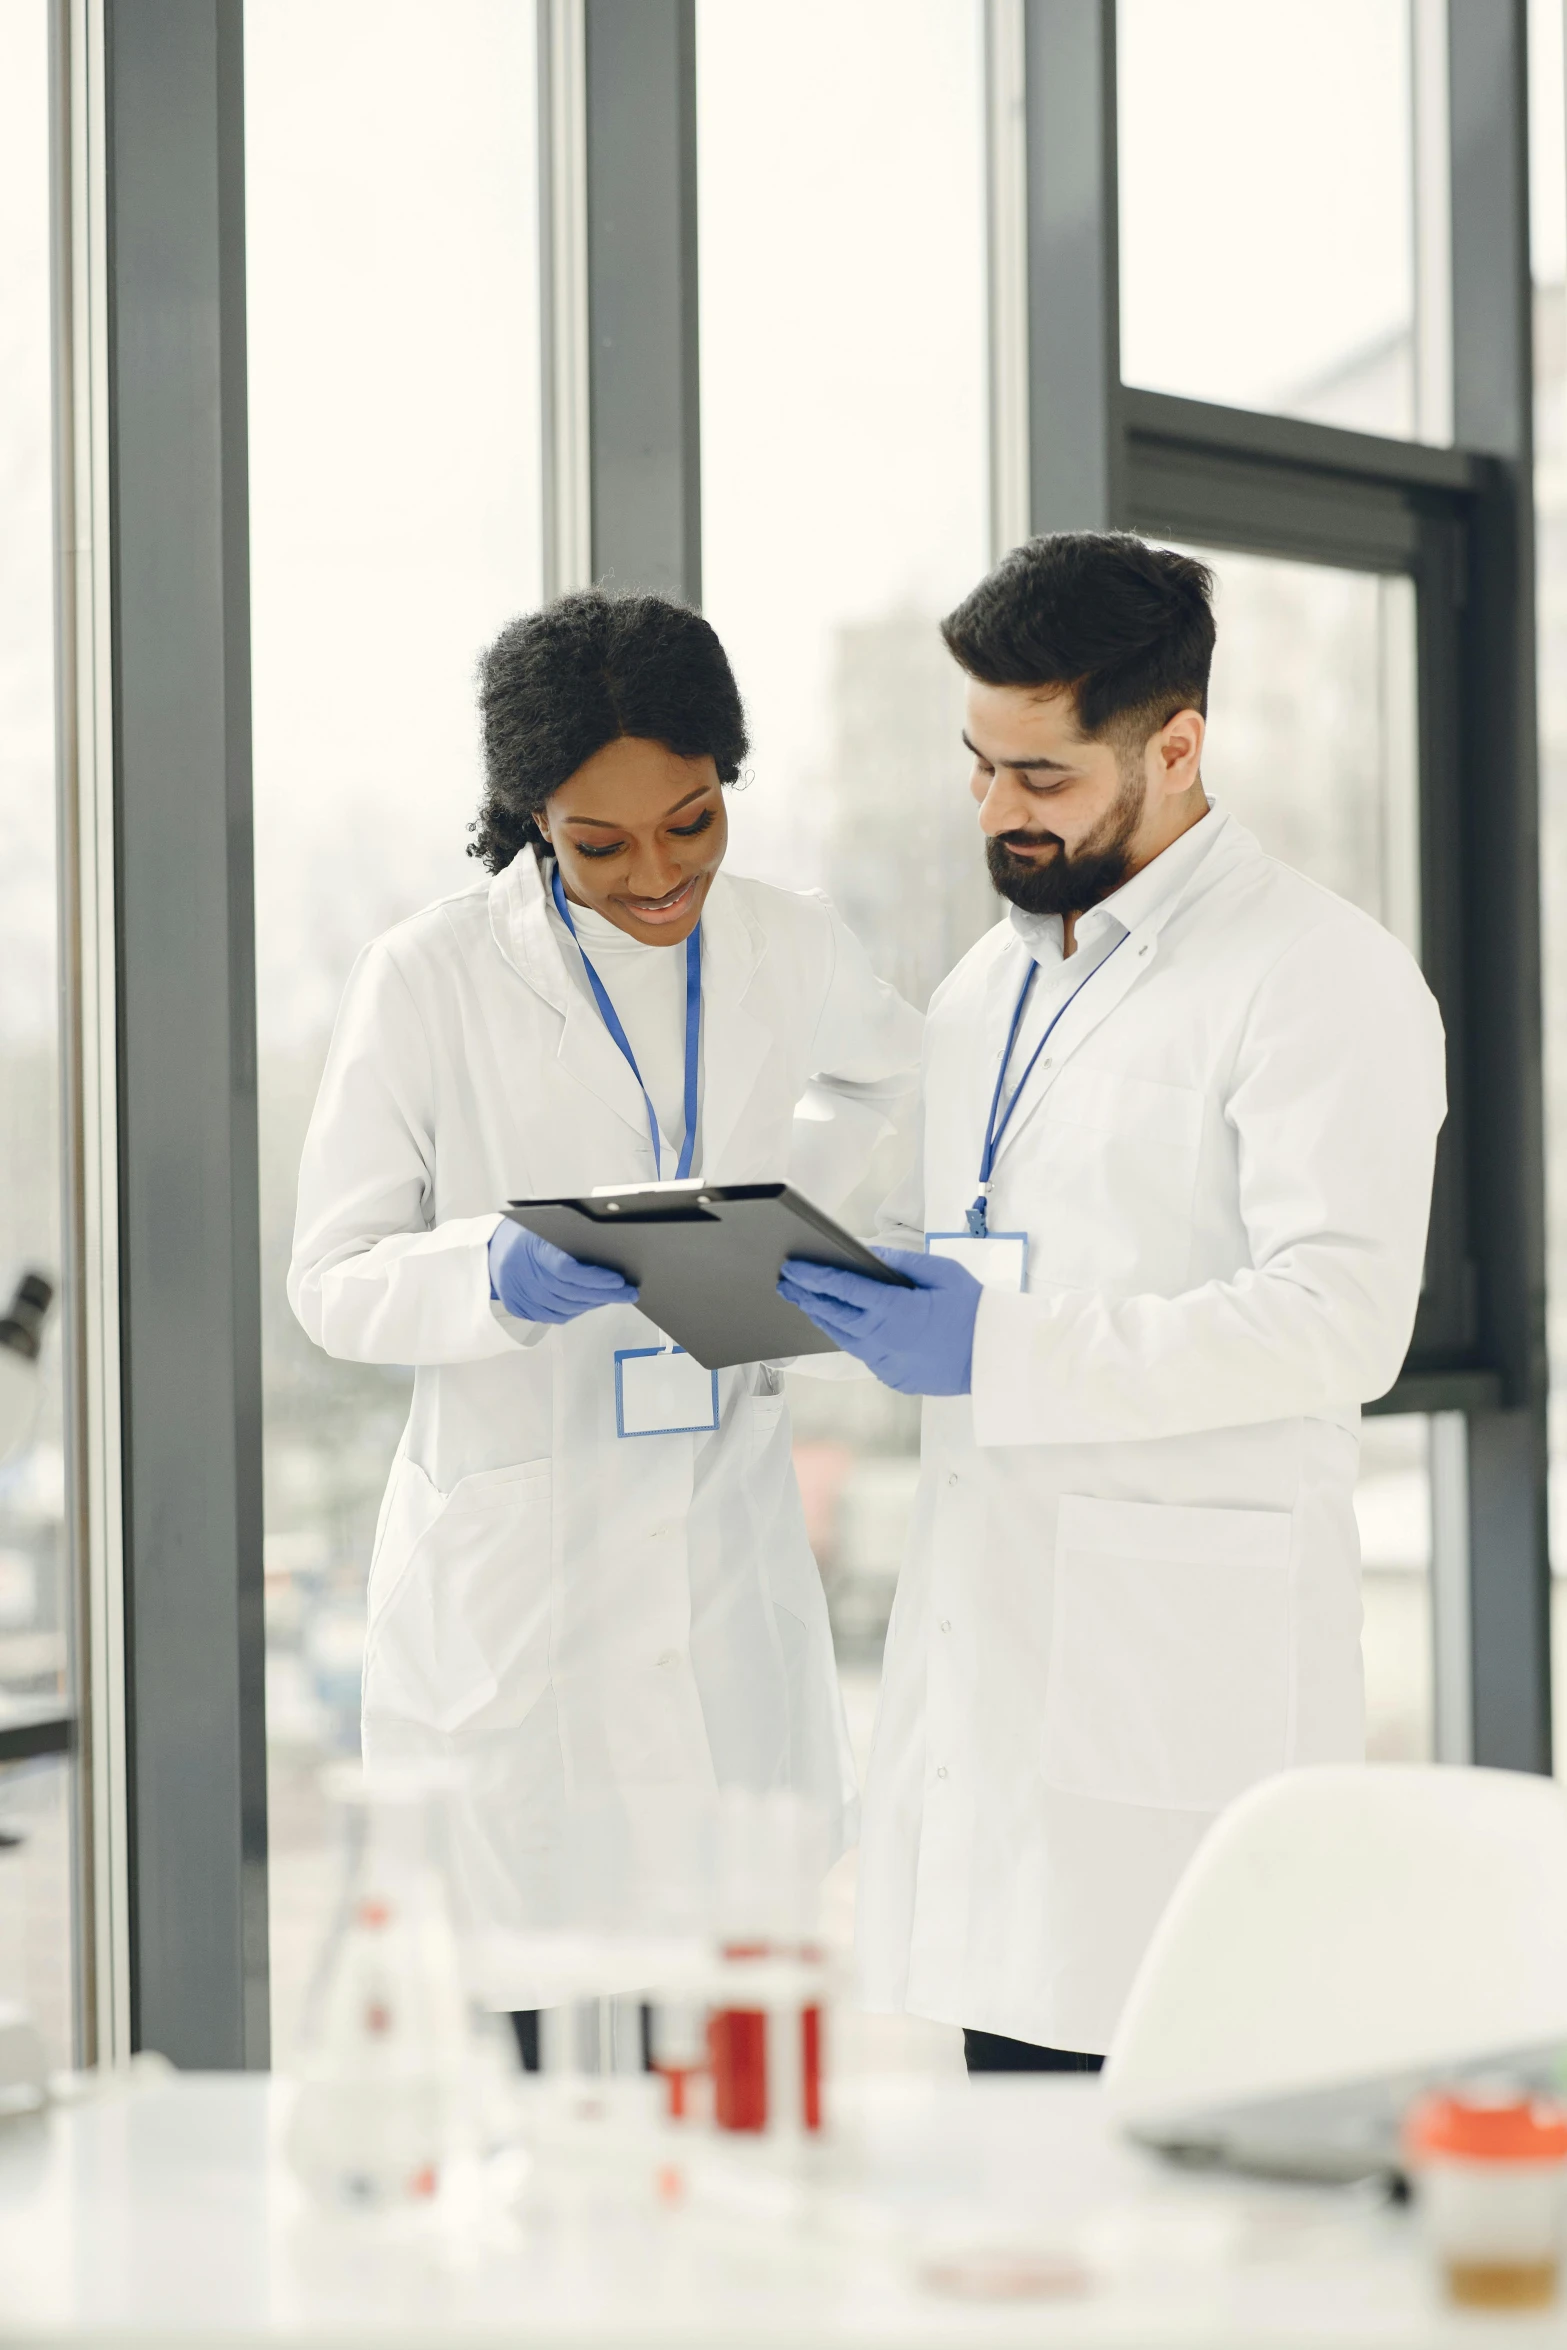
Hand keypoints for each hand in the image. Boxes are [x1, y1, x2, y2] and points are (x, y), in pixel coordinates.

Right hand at [488, 1221, 637, 1323]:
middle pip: (570, 1293)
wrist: (486, 1249)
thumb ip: (570, 1235)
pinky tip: (590, 1304)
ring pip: (564, 1308)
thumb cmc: (520, 1232)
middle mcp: (521, 1276)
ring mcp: (519, 1295)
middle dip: (604, 1294)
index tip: (618, 1280)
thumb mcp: (542, 1224)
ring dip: (592, 1304)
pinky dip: (575, 1311)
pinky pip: (553, 1317)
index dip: (595, 1279)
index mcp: (528, 1249)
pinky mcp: (519, 1308)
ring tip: (613, 1297)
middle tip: (628, 1293)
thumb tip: (608, 1249)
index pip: (566, 1271)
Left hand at [777, 1247, 980, 1395]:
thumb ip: (901, 1262)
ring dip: (822, 1318)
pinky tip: (842, 1325)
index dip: (812, 1277)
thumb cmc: (974, 1310)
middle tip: (785, 1283)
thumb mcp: (942, 1273)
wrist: (995, 1358)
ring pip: (843, 1337)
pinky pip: (862, 1353)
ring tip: (806, 1301)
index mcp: (894, 1309)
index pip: (841, 1289)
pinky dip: (848, 1336)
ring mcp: (885, 1362)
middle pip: (832, 1315)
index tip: (791, 1267)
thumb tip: (867, 1252)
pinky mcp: (892, 1376)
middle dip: (806, 1296)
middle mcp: (882, 1338)